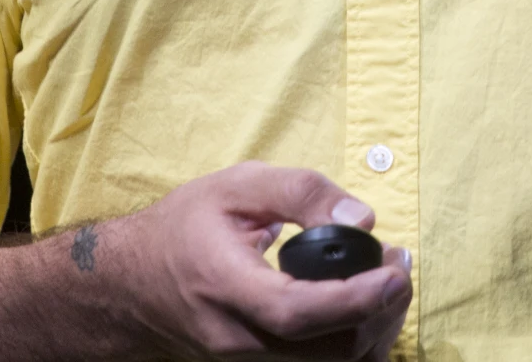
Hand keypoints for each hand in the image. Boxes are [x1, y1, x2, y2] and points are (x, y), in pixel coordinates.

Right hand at [111, 161, 411, 359]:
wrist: (132, 284)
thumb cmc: (183, 228)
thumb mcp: (236, 186)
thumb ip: (299, 192)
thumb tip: (361, 218)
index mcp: (226, 286)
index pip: (297, 311)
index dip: (355, 297)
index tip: (394, 270)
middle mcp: (238, 339)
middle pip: (327, 351)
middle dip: (380, 312)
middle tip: (399, 265)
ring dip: (373, 331)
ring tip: (387, 284)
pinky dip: (353, 345)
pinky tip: (364, 309)